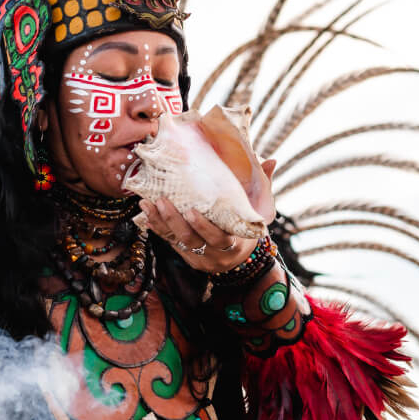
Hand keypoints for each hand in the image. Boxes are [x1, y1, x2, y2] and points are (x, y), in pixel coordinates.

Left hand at [140, 197, 254, 273]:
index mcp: (234, 244)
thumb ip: (263, 186)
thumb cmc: (247, 229)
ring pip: (177, 242)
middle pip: (192, 240)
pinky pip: (169, 242)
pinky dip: (157, 228)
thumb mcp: (257, 211)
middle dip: (175, 221)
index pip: (218, 238)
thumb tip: (271, 160)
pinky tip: (146, 213)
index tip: (192, 210)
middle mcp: (215, 253)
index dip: (203, 227)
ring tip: (148, 203)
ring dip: (161, 222)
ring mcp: (198, 257)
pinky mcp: (185, 255)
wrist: (238, 259)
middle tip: (162, 200)